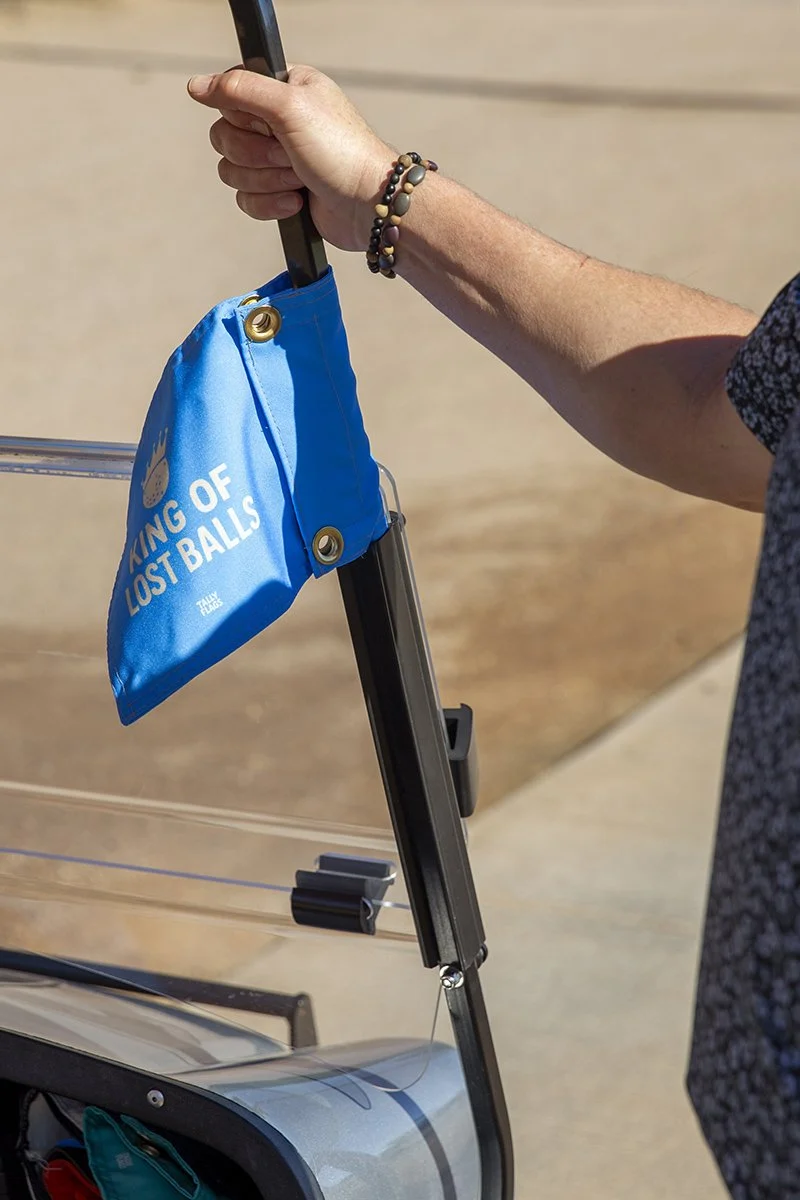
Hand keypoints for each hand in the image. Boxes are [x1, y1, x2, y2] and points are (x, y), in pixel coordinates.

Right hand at [187, 66, 392, 251]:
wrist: (368, 206)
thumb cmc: (341, 152)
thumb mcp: (290, 106)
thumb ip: (239, 89)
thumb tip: (196, 85)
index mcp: (282, 90)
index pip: (230, 95)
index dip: (243, 116)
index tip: (269, 124)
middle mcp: (277, 121)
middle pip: (224, 135)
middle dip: (256, 154)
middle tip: (289, 155)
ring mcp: (277, 160)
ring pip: (232, 171)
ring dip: (266, 180)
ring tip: (298, 179)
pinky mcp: (278, 193)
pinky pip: (245, 199)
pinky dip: (269, 204)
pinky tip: (297, 202)